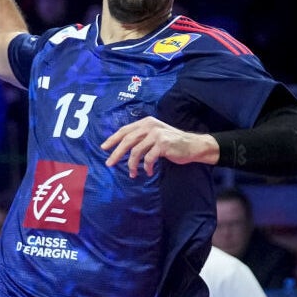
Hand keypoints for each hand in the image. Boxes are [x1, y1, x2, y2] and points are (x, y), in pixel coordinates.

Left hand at [99, 116, 216, 177]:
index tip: (103, 148)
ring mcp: (157, 135)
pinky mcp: (163, 145)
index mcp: (146, 122)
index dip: (113, 139)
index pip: (125, 130)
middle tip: (109, 164)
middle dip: (116, 153)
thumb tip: (121, 147)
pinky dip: (146, 167)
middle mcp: (150, 126)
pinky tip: (148, 172)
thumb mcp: (155, 135)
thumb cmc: (172, 143)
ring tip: (133, 174)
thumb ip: (141, 137)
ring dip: (132, 165)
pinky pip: (148, 159)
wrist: (192, 145)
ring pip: (136, 151)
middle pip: (127, 140)